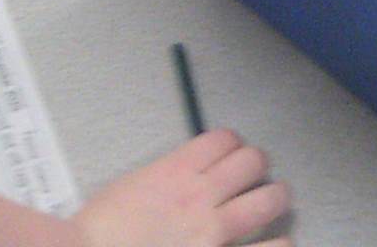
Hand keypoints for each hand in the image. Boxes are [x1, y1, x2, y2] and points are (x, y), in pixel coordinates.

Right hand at [73, 130, 290, 246]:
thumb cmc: (96, 235)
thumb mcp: (125, 192)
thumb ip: (158, 183)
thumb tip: (173, 183)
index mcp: (174, 174)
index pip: (222, 140)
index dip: (231, 144)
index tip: (230, 153)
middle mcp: (201, 196)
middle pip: (253, 161)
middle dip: (256, 166)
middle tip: (254, 177)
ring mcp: (214, 231)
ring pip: (269, 199)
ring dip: (275, 198)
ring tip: (274, 202)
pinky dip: (279, 244)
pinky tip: (279, 243)